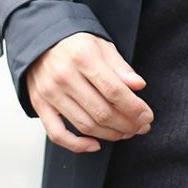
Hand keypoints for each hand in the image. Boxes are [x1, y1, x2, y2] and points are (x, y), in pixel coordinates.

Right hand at [25, 33, 152, 153]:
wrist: (41, 41)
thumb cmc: (76, 45)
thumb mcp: (102, 47)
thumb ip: (121, 68)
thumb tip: (139, 86)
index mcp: (83, 57)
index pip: (114, 91)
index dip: (134, 108)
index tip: (147, 116)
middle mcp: (64, 76)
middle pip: (101, 112)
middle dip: (127, 125)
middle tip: (140, 127)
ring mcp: (50, 93)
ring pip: (85, 125)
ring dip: (110, 135)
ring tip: (125, 133)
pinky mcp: (39, 105)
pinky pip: (57, 134)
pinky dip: (77, 145)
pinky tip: (95, 144)